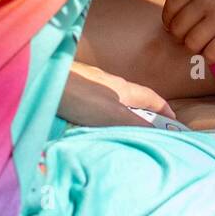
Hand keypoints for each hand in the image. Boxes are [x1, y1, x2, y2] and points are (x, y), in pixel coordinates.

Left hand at [58, 63, 175, 127]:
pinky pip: (91, 106)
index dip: (164, 108)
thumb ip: (135, 124)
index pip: (150, 97)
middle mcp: (106, 84)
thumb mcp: (112, 114)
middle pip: (130, 99)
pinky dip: (99, 117)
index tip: (174, 121)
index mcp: (121, 87)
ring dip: (119, 116)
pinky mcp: (70, 92)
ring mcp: (87, 86)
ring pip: (110, 102)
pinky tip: (90, 127)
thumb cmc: (78, 95)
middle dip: (142, 112)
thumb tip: (159, 133)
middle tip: (148, 131)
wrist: (40, 81)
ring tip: (119, 134)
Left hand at [162, 0, 214, 62]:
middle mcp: (207, 0)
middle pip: (178, 28)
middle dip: (182, 37)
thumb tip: (187, 4)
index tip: (176, 27)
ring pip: (191, 44)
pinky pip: (211, 54)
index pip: (171, 7)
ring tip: (208, 45)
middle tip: (193, 39)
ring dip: (197, 48)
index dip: (171, 21)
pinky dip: (212, 57)